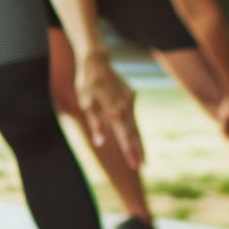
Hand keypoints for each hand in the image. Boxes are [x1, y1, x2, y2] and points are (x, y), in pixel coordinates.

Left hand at [76, 52, 142, 169]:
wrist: (97, 62)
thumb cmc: (87, 83)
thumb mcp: (85, 103)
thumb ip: (95, 123)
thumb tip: (100, 142)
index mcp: (114, 111)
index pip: (124, 137)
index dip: (129, 152)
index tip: (134, 165)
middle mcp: (126, 107)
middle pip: (133, 133)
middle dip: (138, 150)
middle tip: (143, 166)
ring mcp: (130, 101)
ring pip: (135, 124)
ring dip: (137, 140)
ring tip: (142, 157)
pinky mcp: (131, 96)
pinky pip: (131, 114)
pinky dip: (133, 126)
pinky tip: (132, 136)